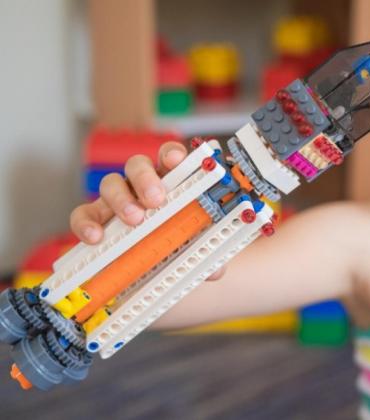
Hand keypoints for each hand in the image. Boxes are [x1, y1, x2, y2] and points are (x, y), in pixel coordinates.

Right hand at [69, 140, 224, 280]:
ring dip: (121, 199)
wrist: (150, 268)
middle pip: (137, 164)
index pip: (169, 157)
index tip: (176, 161)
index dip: (171, 155)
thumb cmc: (176, 245)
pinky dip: (87, 223)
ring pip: (110, 183)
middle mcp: (140, 185)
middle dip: (146, 178)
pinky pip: (83, 213)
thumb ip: (207, 254)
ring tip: (134, 220)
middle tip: (156, 200)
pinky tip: (96, 237)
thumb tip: (216, 271)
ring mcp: (116, 199)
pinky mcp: (94, 217)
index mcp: (170, 183)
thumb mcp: (195, 248)